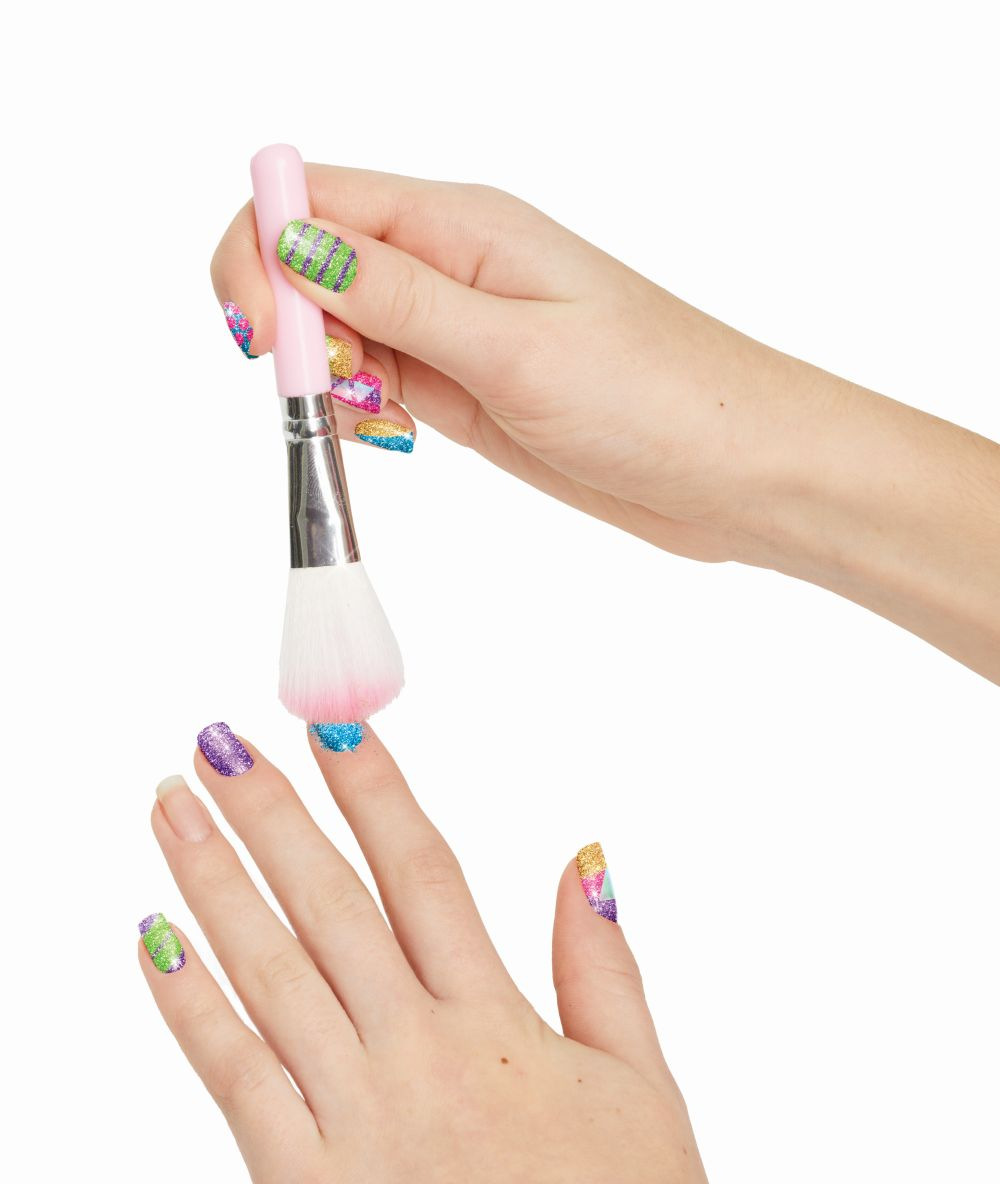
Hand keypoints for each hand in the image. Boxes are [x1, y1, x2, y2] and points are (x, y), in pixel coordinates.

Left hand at [141, 723, 842, 1183]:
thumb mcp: (642, 1080)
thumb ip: (600, 962)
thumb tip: (583, 854)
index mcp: (497, 1021)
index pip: (419, 870)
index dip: (371, 788)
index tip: (327, 723)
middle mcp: (416, 1054)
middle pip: (327, 903)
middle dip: (267, 810)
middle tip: (213, 738)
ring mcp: (353, 1121)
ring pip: (269, 972)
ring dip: (213, 879)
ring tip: (169, 805)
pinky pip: (234, 1080)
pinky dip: (190, 1006)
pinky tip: (154, 938)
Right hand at [213, 166, 999, 682]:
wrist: (733, 473)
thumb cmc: (657, 398)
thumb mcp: (517, 349)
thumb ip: (399, 300)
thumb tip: (291, 242)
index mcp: (462, 226)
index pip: (312, 197)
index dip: (261, 255)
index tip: (266, 341)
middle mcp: (448, 266)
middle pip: (307, 261)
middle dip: (286, 326)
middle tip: (331, 392)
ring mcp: (453, 330)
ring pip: (334, 330)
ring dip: (322, 379)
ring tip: (381, 421)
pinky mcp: (462, 388)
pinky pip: (374, 381)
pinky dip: (357, 411)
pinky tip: (392, 437)